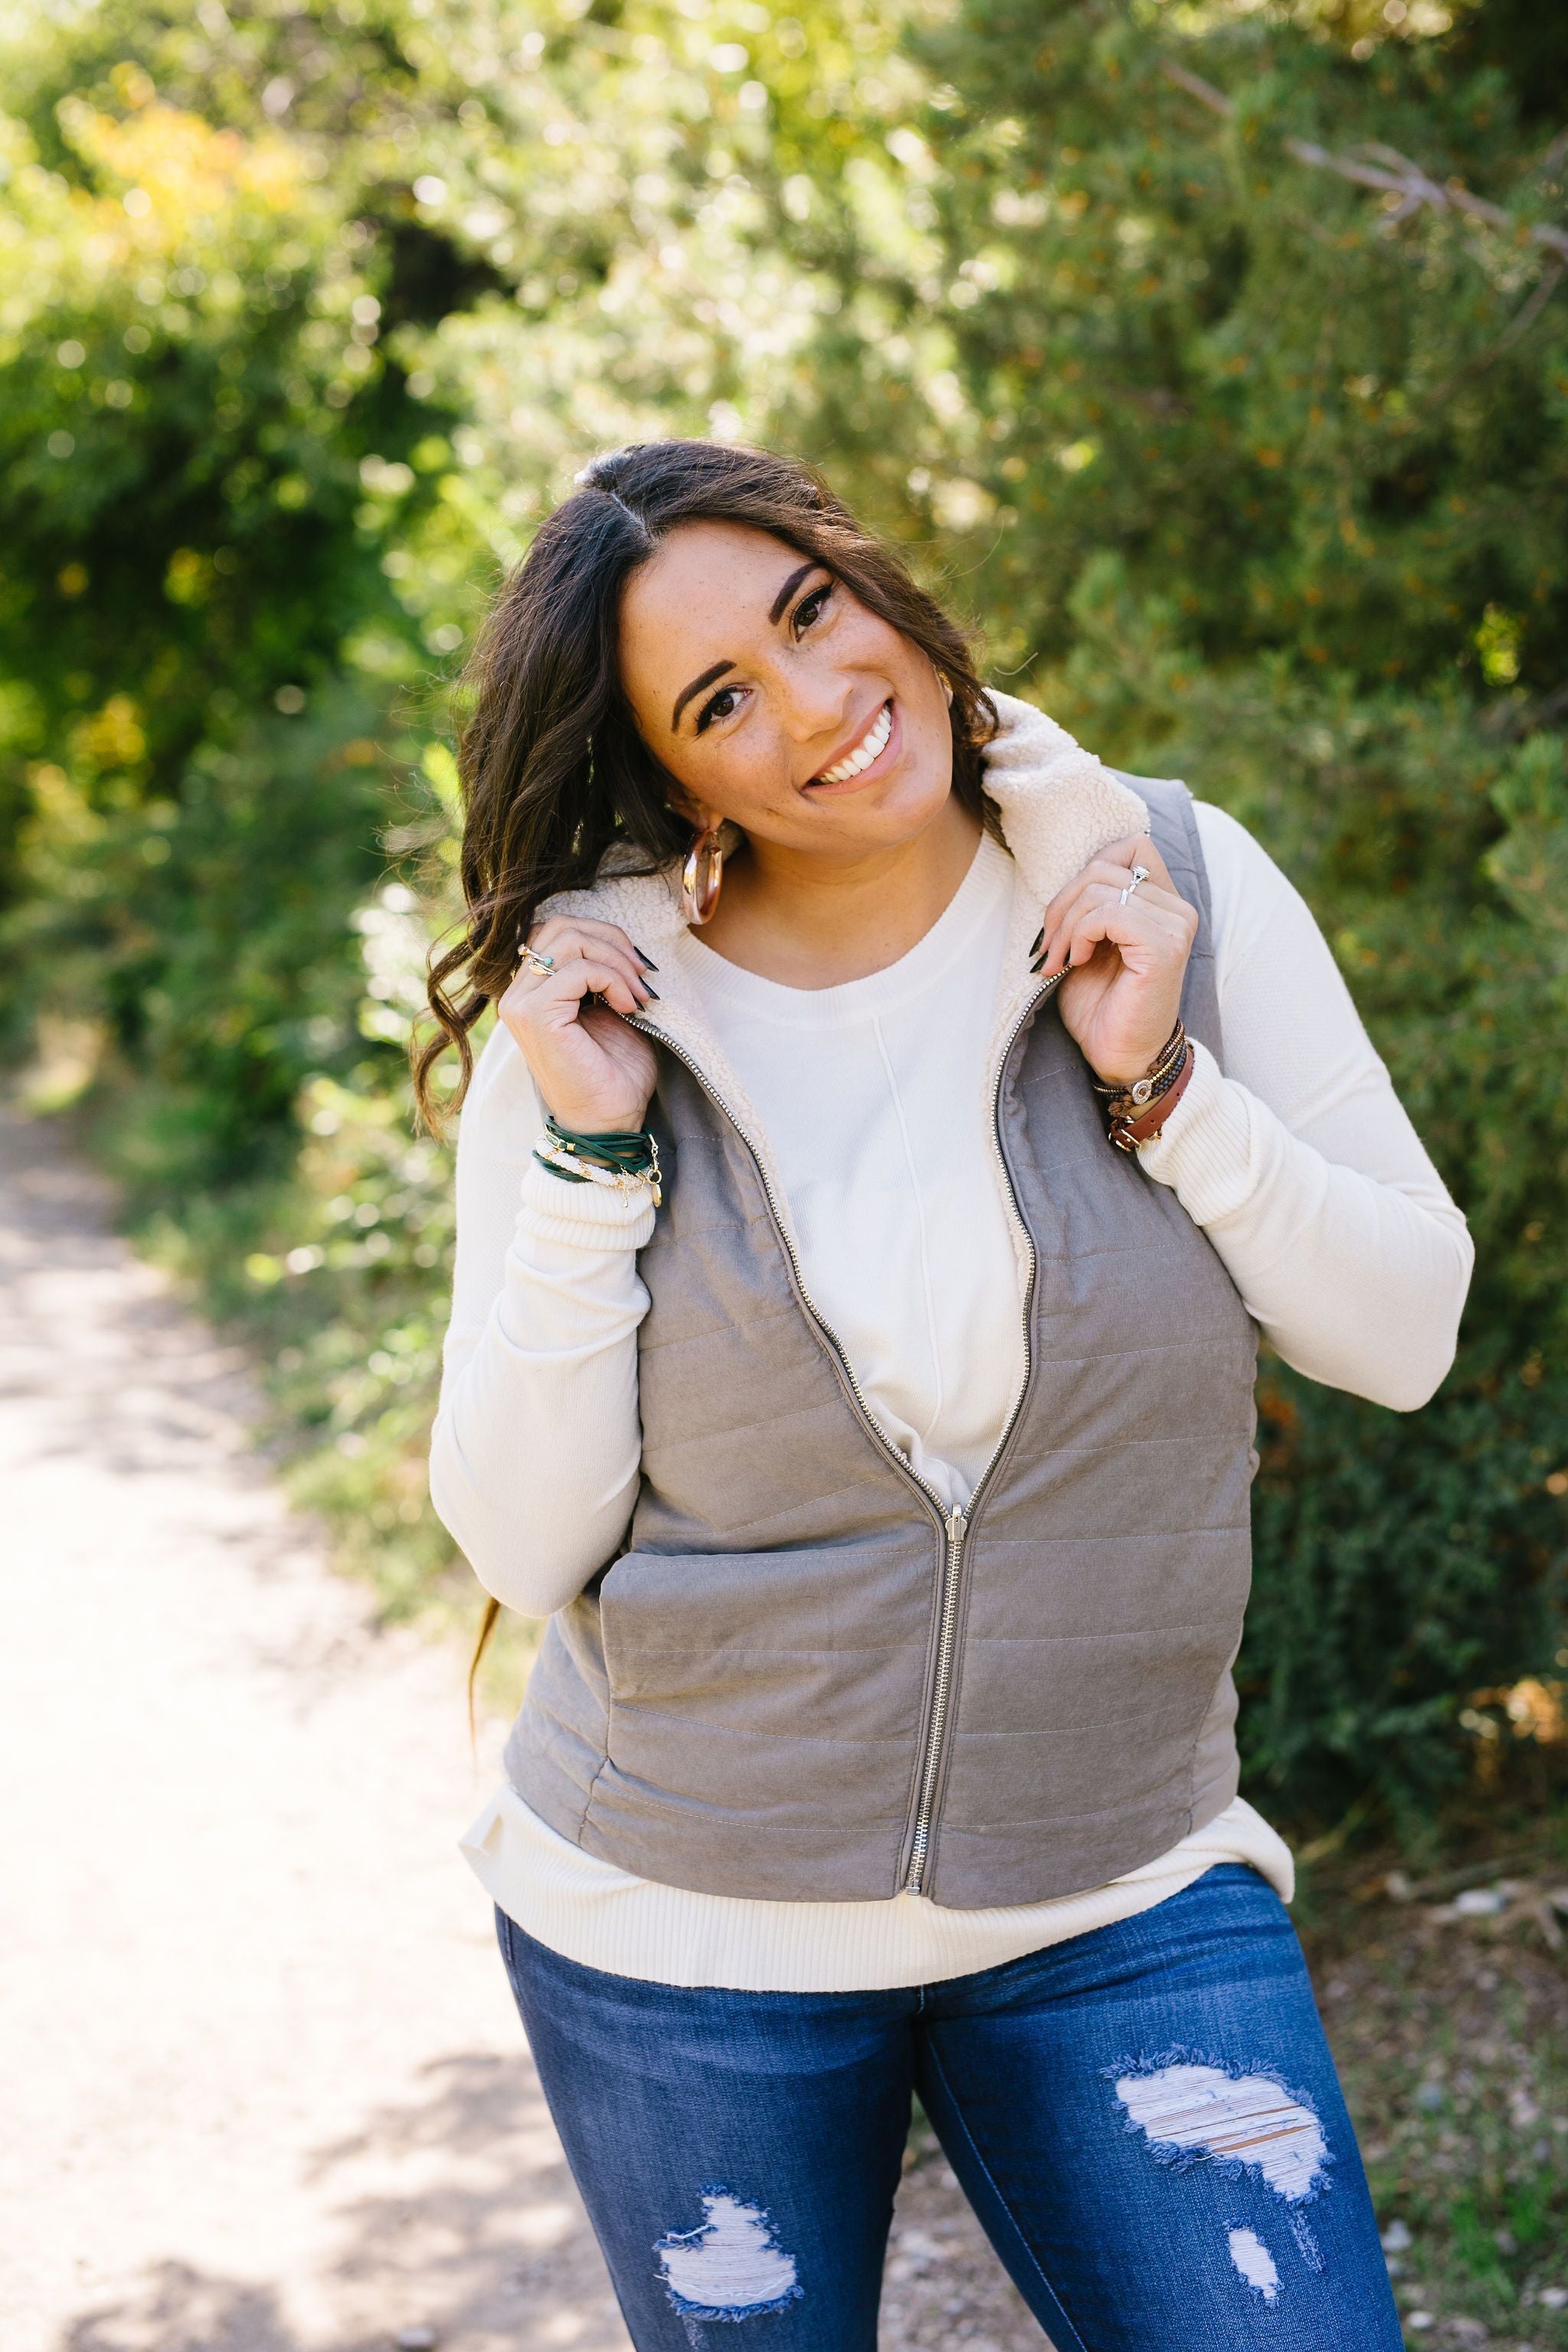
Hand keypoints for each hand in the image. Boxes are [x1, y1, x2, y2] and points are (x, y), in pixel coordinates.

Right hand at [498, 916, 659, 1133]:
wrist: (609, 1121)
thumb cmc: (613, 1073)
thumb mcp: (611, 1009)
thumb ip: (604, 973)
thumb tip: (621, 941)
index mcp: (532, 990)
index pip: (558, 930)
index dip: (603, 936)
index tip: (638, 967)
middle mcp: (518, 994)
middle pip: (561, 926)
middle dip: (612, 941)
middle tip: (643, 974)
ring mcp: (521, 1004)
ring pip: (569, 939)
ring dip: (616, 961)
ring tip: (639, 993)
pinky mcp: (536, 1015)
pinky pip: (579, 969)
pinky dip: (613, 980)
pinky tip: (629, 1006)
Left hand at [1034, 834, 1196, 1085]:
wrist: (1119, 1056)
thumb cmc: (1101, 1005)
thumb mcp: (1087, 943)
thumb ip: (1087, 903)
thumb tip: (1060, 873)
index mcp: (1162, 901)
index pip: (1131, 844)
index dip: (1087, 868)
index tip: (1064, 915)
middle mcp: (1177, 908)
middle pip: (1104, 865)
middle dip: (1061, 903)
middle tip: (1047, 946)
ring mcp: (1175, 925)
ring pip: (1101, 888)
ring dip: (1065, 925)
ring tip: (1058, 959)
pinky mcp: (1164, 947)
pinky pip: (1109, 913)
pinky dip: (1081, 934)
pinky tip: (1077, 962)